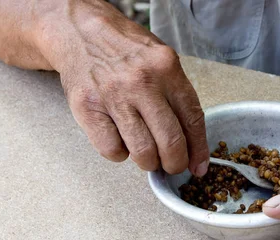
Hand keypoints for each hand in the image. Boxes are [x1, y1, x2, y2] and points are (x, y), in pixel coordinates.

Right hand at [40, 1, 208, 174]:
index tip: (198, 166)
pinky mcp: (88, 109)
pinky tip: (120, 139)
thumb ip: (179, 99)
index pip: (192, 120)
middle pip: (170, 142)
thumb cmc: (126, 52)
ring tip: (147, 154)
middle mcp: (142, 82)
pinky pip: (112, 150)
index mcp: (167, 69)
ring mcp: (114, 96)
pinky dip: (120, 154)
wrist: (81, 33)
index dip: (198, 150)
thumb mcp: (162, 62)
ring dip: (148, 162)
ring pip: (143, 152)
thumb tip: (193, 146)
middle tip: (171, 164)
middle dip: (175, 163)